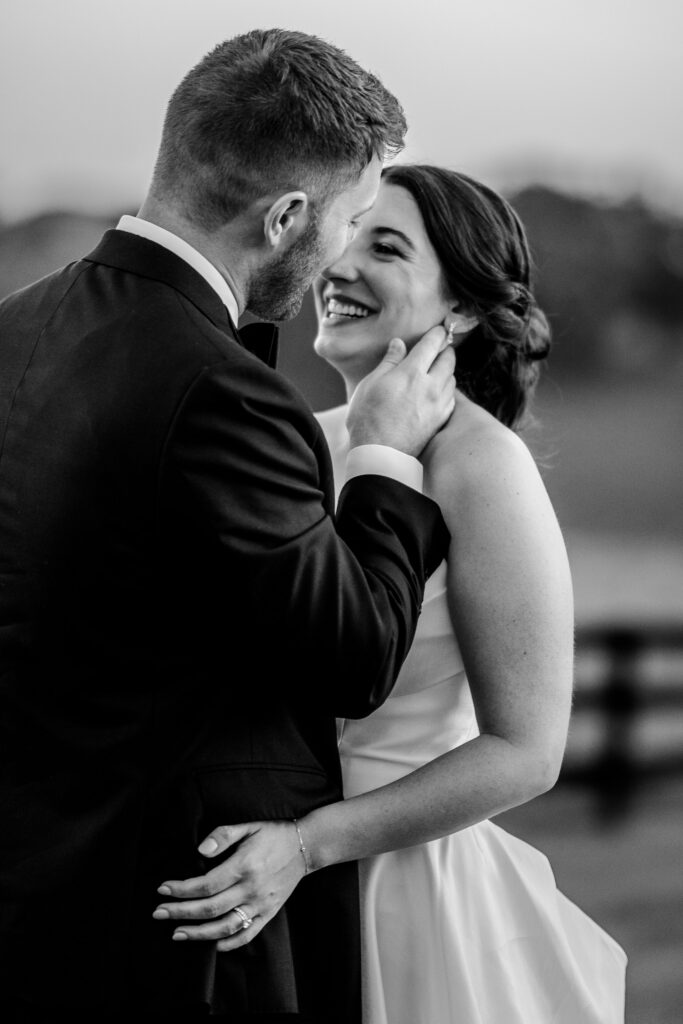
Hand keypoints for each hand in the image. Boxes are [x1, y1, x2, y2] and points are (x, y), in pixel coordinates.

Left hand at [152, 820, 305, 951]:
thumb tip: (199, 851)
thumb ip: (223, 835)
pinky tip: (212, 944)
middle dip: (181, 913)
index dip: (182, 890)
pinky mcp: (269, 913)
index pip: (206, 884)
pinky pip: (247, 934)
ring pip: (225, 927)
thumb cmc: (273, 833)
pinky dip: (229, 943)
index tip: (163, 889)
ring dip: (198, 933)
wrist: (306, 846)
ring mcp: (261, 904)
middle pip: (210, 908)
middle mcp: (252, 888)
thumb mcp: (248, 826)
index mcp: (244, 865)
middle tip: (158, 913)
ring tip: (176, 933)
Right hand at [347, 325, 455, 456]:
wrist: (379, 454)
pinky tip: (437, 392)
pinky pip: (451, 399)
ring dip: (447, 371)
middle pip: (449, 359)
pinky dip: (447, 390)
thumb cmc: (368, 418)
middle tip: (440, 347)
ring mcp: (438, 405)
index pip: (433, 344)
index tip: (439, 330)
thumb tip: (399, 344)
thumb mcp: (371, 384)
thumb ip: (389, 362)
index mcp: (412, 373)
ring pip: (452, 379)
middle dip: (446, 350)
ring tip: (437, 370)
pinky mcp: (440, 420)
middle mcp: (431, 386)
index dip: (438, 333)